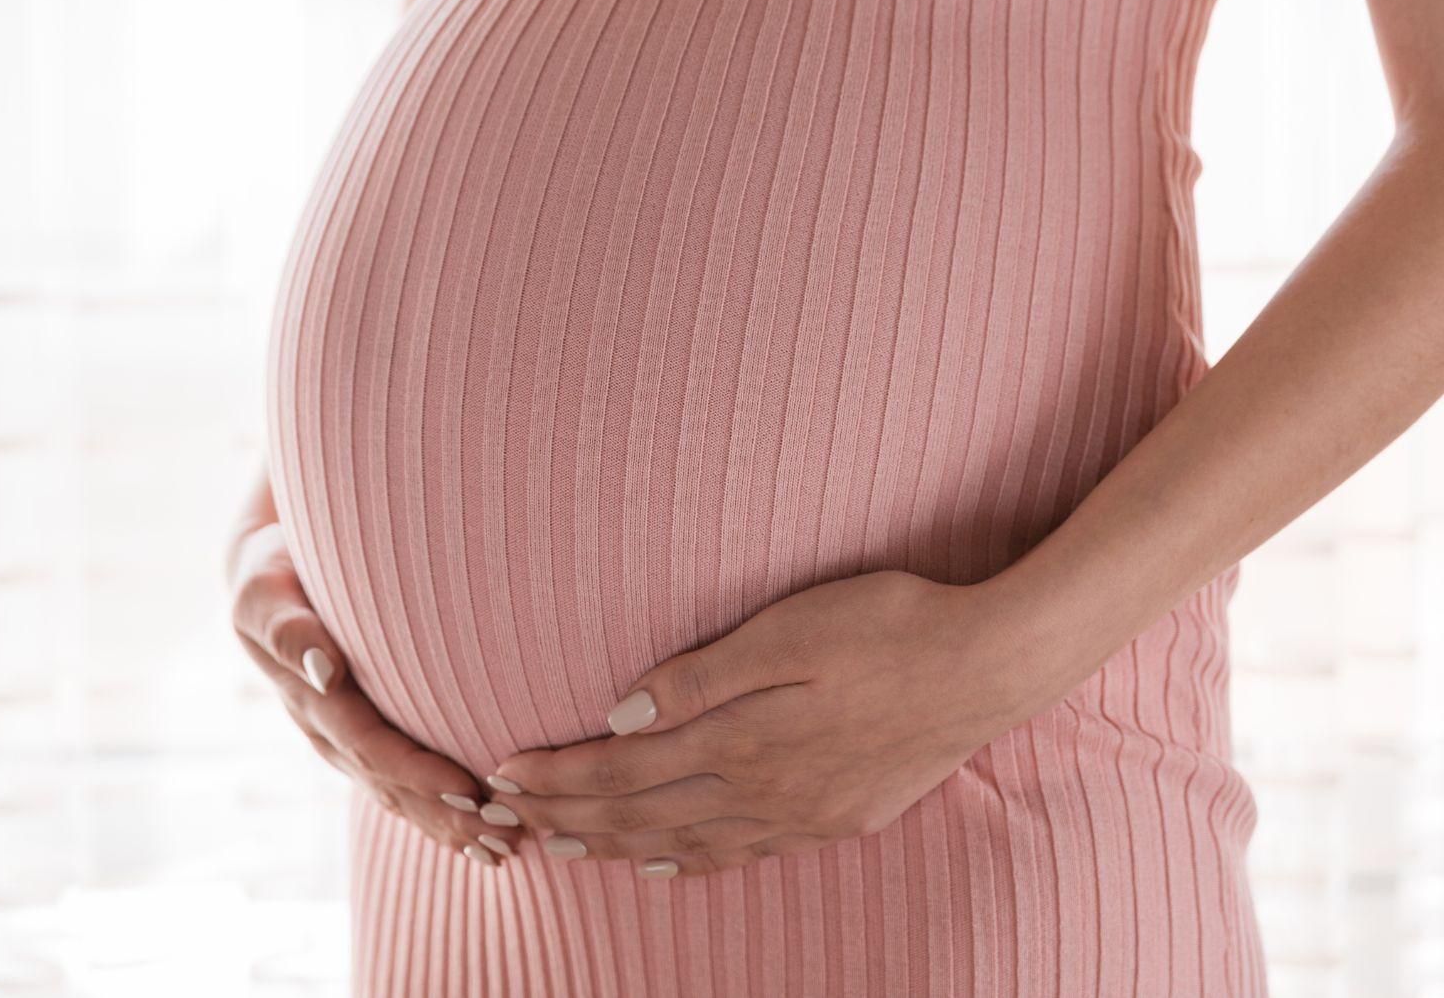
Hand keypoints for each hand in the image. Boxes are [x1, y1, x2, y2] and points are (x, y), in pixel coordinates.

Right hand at [230, 521, 522, 865]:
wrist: (267, 575)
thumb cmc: (271, 573)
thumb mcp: (263, 595)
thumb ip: (287, 630)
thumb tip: (323, 670)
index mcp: (310, 701)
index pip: (370, 747)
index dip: (419, 774)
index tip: (471, 791)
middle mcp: (327, 733)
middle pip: (391, 786)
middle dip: (448, 815)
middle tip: (507, 835)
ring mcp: (343, 742)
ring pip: (398, 796)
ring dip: (450, 824)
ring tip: (505, 848)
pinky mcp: (361, 738)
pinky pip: (401, 784)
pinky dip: (440, 812)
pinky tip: (480, 834)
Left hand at [485, 570, 1036, 877]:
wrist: (991, 665)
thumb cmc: (888, 625)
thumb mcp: (789, 630)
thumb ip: (699, 678)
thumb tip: (616, 718)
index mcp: (741, 739)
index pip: (621, 770)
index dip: (556, 776)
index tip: (500, 775)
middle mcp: (762, 790)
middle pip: (639, 813)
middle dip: (565, 816)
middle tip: (503, 816)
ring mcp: (800, 813)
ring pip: (682, 842)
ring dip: (613, 845)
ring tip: (558, 848)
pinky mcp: (834, 818)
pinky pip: (741, 853)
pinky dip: (690, 862)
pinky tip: (665, 867)